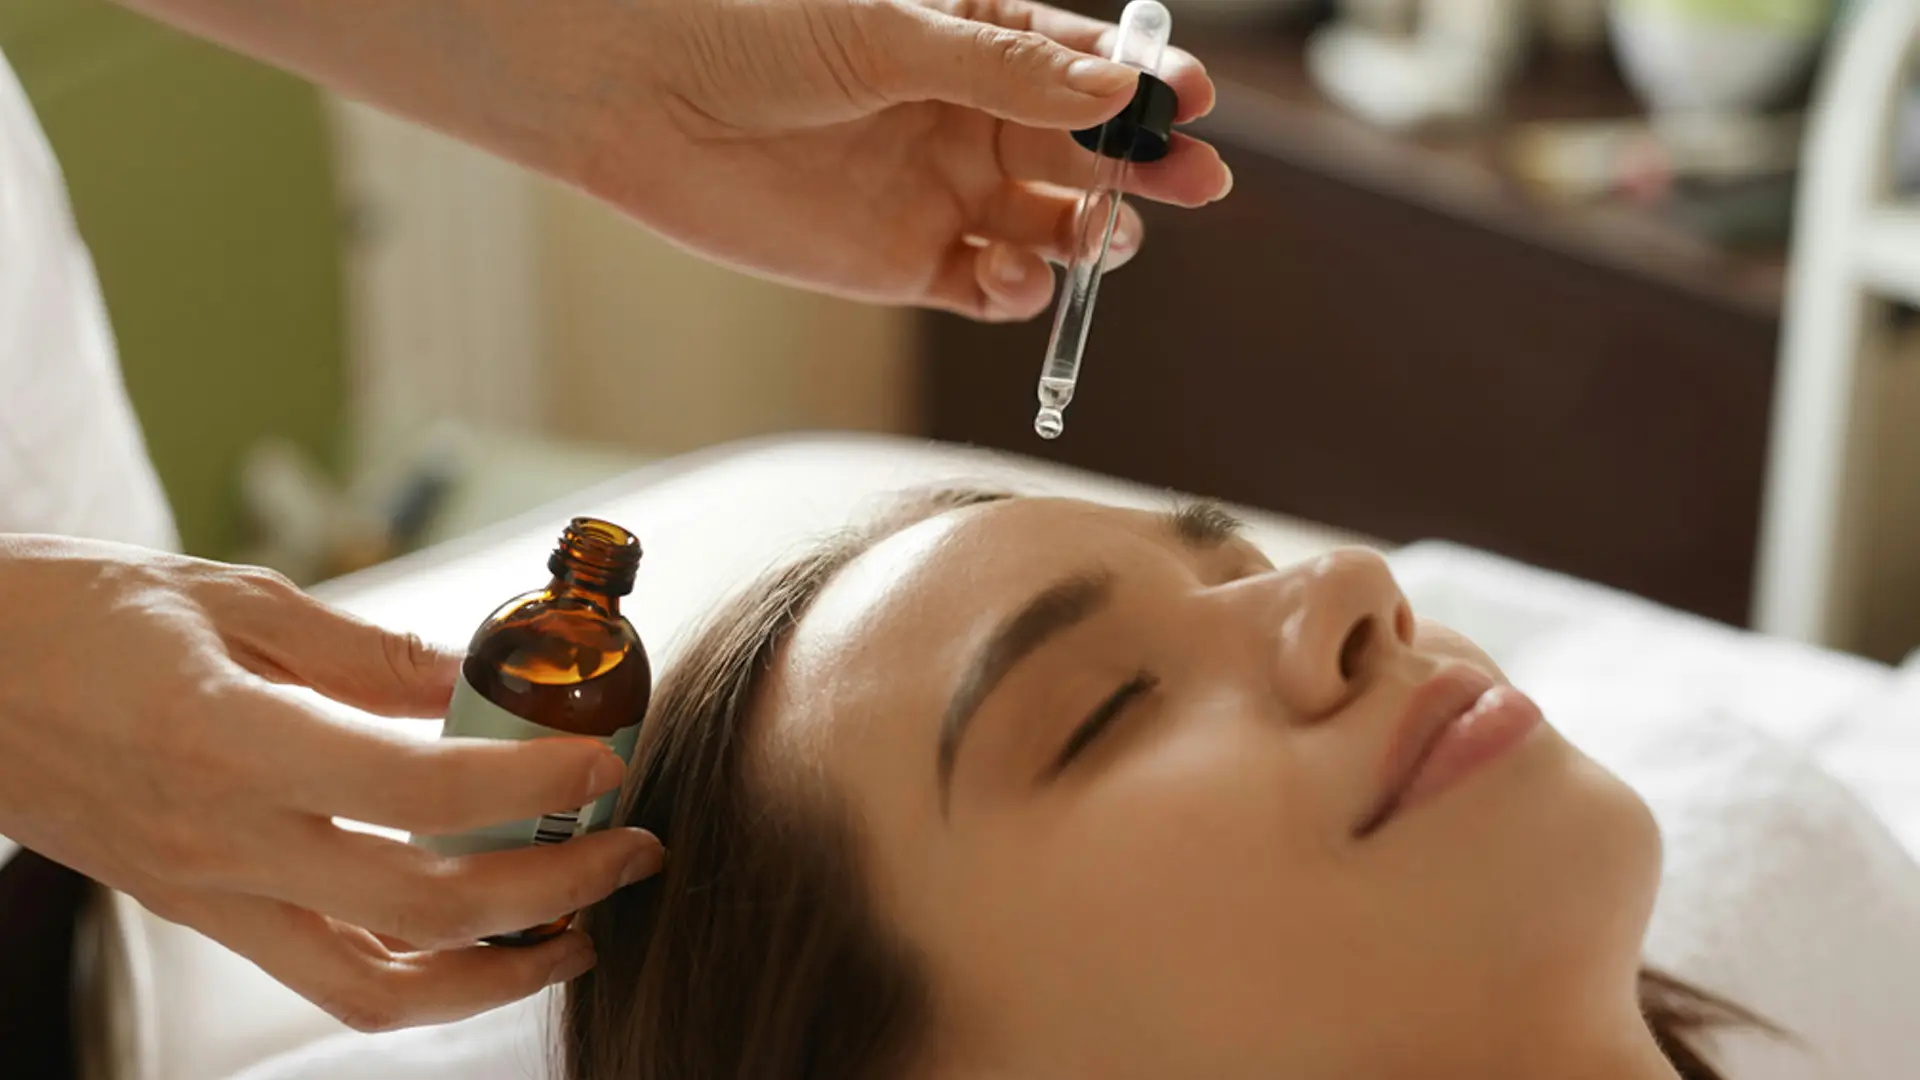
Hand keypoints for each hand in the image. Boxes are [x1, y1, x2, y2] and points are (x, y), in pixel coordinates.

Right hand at [0, 536, 662, 1031]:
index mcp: (228, 737)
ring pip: (375, 984)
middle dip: (553, 886)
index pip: (413, 785)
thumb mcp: (229, 599)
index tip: (604, 763)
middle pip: (421, 905)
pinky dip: (420, 972)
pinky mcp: (198, 913)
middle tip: (629, 848)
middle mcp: (220, 838)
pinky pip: (326, 976)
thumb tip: (480, 682)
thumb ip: (367, 655)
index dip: (527, 782)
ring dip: (498, 968)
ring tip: (578, 925)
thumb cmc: (74, 616)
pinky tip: (480, 937)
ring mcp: (206, 892)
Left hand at [571, 0, 1230, 320]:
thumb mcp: (889, 34)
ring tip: (1104, 235)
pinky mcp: (905, 262)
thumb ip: (1003, 68)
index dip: (1141, 83)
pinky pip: (989, 284)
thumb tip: (1118, 88)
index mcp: (973, 38)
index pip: (1081, 62)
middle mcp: (969, 116)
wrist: (641, 97)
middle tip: (1195, 181)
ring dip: (1091, 235)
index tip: (1190, 100)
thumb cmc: (753, 31)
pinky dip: (1018, 290)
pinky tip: (1016, 276)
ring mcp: (942, 192)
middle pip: (1086, 149)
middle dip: (1143, 166)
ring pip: (1051, 225)